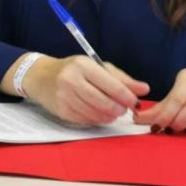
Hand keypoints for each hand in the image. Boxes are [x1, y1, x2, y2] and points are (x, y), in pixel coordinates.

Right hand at [24, 55, 149, 125]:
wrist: (40, 76)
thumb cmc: (73, 70)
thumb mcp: (96, 67)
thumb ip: (121, 78)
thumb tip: (145, 89)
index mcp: (83, 65)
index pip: (112, 86)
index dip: (128, 97)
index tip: (134, 102)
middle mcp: (72, 80)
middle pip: (105, 103)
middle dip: (119, 109)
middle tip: (122, 109)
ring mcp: (64, 97)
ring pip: (96, 114)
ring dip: (109, 117)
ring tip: (111, 112)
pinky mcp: (61, 111)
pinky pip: (86, 121)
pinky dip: (96, 120)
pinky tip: (97, 114)